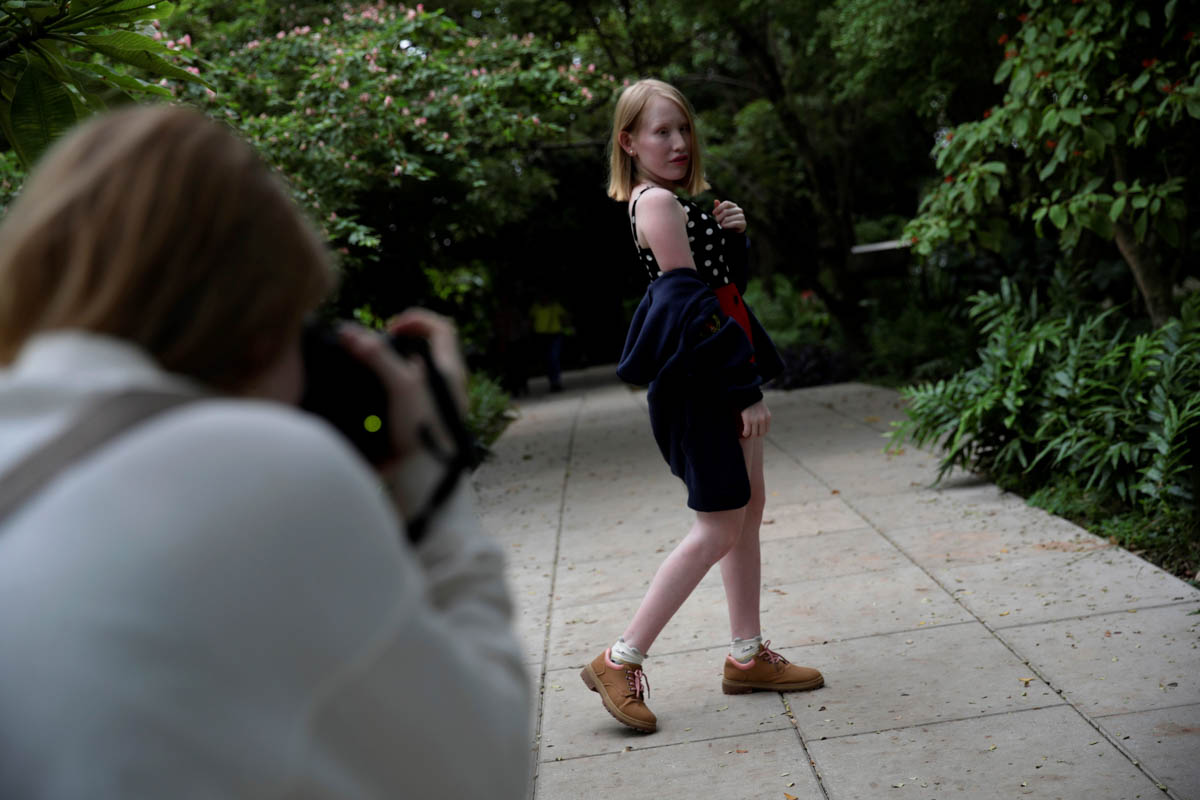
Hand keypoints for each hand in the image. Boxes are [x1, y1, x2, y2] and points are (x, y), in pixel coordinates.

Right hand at [337, 309, 467, 468]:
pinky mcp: (418, 426)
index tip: (390, 330)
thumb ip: (377, 356)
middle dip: (395, 346)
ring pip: (411, 377)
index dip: (416, 320)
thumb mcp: (402, 385)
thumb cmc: (422, 432)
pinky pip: (401, 401)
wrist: (424, 482)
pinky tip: (365, 400)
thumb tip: (349, 332)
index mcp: (450, 372)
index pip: (441, 328)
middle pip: (424, 351)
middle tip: (373, 352)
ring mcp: (433, 408)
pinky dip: (382, 395)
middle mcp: (446, 388)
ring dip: (386, 371)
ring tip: (365, 374)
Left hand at [713, 198, 746, 232]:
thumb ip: (718, 208)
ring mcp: (742, 216)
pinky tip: (724, 226)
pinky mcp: (743, 223)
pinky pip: (734, 223)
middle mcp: (738, 210)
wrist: (733, 232)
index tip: (713, 213)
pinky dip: (728, 225)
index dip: (719, 208)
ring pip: (729, 218)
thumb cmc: (726, 222)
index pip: (726, 203)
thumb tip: (716, 200)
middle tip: (717, 222)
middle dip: (719, 217)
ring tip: (720, 225)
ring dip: (723, 222)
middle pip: (726, 211)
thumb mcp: (720, 215)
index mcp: (733, 206)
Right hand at [739, 398, 770, 438]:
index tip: (756, 432)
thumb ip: (764, 417)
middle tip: (750, 434)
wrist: (747, 395)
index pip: (766, 431)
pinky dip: (745, 434)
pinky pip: (747, 432)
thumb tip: (760, 426)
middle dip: (755, 436)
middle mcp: (763, 419)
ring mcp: (755, 420)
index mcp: (767, 417)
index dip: (760, 433)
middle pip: (760, 434)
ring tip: (746, 434)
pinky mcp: (748, 420)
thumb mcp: (763, 409)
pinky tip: (743, 433)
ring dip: (749, 436)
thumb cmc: (754, 402)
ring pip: (753, 434)